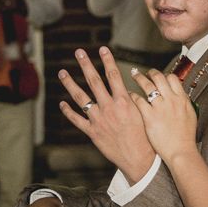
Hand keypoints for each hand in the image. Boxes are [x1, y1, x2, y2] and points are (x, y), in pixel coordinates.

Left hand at [58, 46, 155, 183]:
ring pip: (81, 98)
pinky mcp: (93, 132)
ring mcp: (99, 119)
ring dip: (70, 84)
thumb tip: (126, 91)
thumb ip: (132, 100)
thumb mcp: (143, 114)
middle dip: (85, 64)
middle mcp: (109, 107)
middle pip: (94, 81)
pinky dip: (68, 112)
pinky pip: (77, 120)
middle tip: (79, 52)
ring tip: (62, 72)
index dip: (107, 60)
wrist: (140, 157)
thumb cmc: (146, 137)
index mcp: (123, 101)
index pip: (113, 75)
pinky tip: (62, 103)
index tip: (102, 49)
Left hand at [130, 69, 197, 166]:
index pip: (172, 78)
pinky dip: (132, 95)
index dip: (164, 75)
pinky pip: (138, 100)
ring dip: (139, 78)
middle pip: (159, 78)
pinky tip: (129, 94)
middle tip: (144, 72)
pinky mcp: (149, 116)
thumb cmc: (186, 137)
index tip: (159, 76)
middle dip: (150, 72)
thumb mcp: (190, 116)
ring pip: (147, 85)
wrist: (180, 151)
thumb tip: (181, 97)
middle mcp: (171, 100)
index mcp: (182, 99)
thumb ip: (184, 104)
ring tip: (134, 75)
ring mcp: (160, 107)